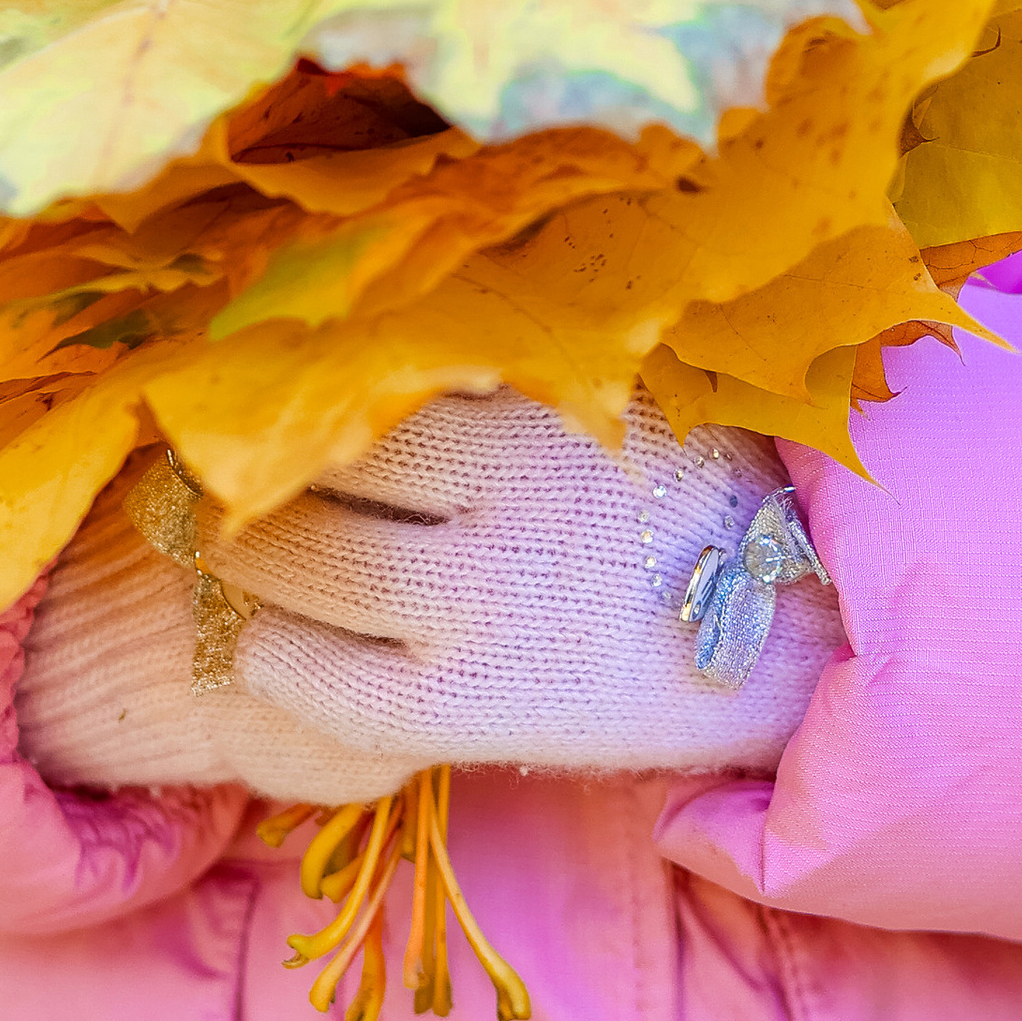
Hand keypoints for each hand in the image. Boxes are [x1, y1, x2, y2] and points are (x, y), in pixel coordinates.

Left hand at [14, 394, 840, 802]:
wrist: (800, 637)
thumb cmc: (698, 495)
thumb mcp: (625, 386)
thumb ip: (523, 353)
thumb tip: (396, 310)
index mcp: (532, 404)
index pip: (366, 374)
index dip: (299, 380)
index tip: (261, 382)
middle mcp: (495, 497)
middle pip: (321, 466)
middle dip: (257, 469)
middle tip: (221, 470)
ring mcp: (479, 607)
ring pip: (310, 566)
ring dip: (249, 555)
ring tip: (233, 549)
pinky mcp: (471, 710)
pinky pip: (330, 686)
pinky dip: (278, 658)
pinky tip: (269, 644)